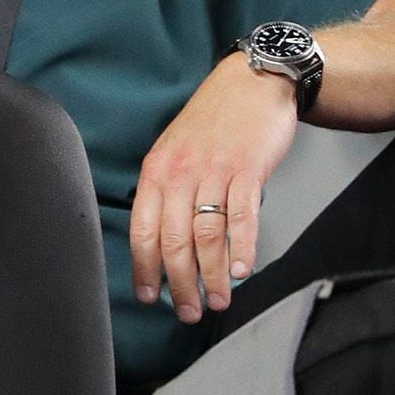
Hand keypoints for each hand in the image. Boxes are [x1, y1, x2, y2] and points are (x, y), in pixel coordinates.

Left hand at [128, 57, 299, 323]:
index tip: (149, 296)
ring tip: (217, 302)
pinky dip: (241, 247)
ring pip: (207, 235)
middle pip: (174, 240)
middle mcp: (180, 173)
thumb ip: (168, 191)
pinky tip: (240, 272)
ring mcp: (214, 171)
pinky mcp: (247, 169)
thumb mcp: (175, 151)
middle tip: (187, 312)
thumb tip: (163, 239)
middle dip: (179, 283)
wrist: (251, 83)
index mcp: (156, 171)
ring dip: (211, 276)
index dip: (144, 267)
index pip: (142, 229)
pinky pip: (242, 216)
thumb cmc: (213, 121)